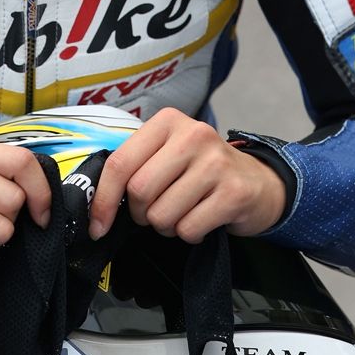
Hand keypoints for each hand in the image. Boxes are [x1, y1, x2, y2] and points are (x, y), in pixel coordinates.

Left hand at [88, 108, 285, 243]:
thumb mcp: (168, 152)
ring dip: (166, 225)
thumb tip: (95, 203)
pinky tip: (202, 217)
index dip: (103, 199)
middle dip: (141, 213)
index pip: (120, 163)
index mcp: (168, 121)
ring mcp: (216, 163)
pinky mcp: (234, 192)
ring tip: (183, 211)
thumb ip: (135, 165)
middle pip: (139, 191)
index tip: (98, 224)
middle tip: (156, 210)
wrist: (258, 181)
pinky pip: (188, 229)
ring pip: (162, 215)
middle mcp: (193, 135)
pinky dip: (189, 233)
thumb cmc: (201, 169)